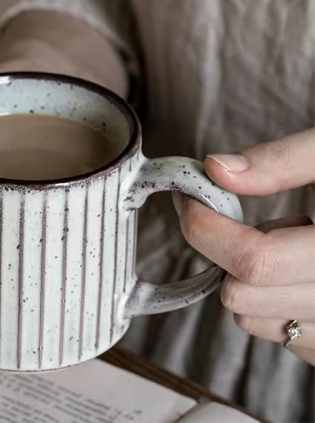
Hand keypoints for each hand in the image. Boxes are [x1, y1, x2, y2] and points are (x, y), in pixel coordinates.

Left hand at [176, 128, 314, 364]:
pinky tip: (304, 271)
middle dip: (226, 250)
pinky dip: (270, 299)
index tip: (190, 199)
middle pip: (241, 294)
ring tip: (291, 242)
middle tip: (248, 217)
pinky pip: (277, 332)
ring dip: (249, 276)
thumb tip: (216, 169)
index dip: (205, 226)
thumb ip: (283, 160)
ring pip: (252, 317)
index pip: (254, 260)